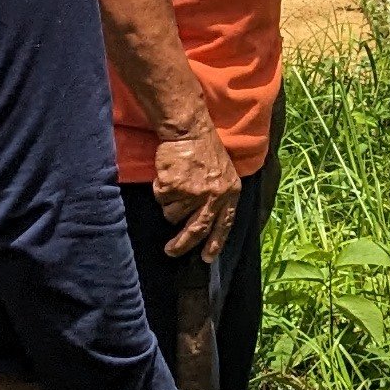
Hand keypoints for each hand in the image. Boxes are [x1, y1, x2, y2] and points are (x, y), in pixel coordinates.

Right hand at [152, 116, 240, 262]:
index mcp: (230, 193)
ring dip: (169, 204)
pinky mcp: (175, 188)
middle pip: (197, 229)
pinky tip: (167, 175)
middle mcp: (213, 197)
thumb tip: (208, 222)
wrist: (190, 131)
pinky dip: (160, 190)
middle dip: (183, 244)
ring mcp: (194, 194)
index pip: (224, 224)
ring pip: (173, 215)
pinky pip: (162, 199)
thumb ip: (219, 196)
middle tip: (171, 252)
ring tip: (174, 184)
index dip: (215, 242)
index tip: (207, 258)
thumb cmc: (205, 149)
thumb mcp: (224, 173)